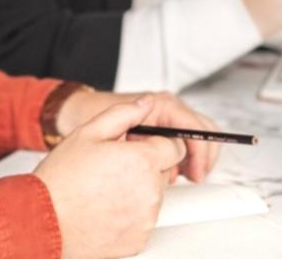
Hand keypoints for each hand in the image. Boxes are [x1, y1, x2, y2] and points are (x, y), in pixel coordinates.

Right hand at [34, 95, 189, 258]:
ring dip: (139, 191)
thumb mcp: (88, 132)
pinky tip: (107, 208)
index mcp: (143, 160)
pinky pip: (144, 221)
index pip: (176, 147)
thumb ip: (124, 113)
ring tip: (107, 189)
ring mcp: (145, 218)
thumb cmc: (61, 179)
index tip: (144, 147)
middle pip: (164, 172)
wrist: (43, 219)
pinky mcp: (139, 239)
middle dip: (146, 167)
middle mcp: (150, 191)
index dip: (159, 143)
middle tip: (115, 168)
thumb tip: (145, 104)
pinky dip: (131, 215)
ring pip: (154, 197)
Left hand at [54, 90, 221, 182]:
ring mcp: (169, 119)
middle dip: (203, 156)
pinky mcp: (165, 131)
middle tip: (196, 177)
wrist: (78, 114)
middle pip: (204, 130)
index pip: (194, 126)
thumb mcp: (111, 123)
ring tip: (185, 177)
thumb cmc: (93, 115)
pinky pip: (186, 144)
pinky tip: (174, 172)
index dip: (200, 152)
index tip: (196, 173)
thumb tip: (164, 142)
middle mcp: (169, 110)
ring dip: (196, 158)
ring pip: (199, 137)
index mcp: (161, 104)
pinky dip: (186, 159)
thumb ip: (139, 132)